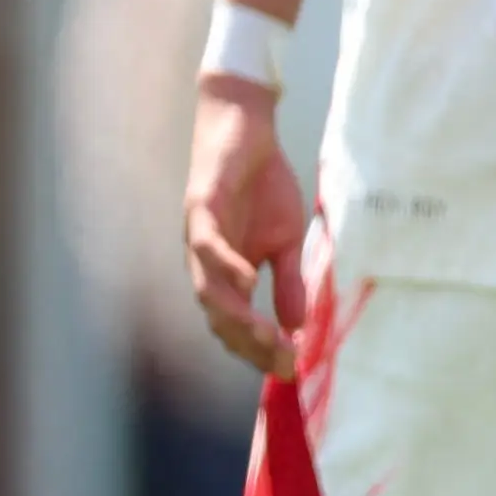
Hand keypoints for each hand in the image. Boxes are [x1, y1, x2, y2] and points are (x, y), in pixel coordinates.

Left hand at [183, 78, 310, 378]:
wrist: (247, 128)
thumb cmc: (263, 181)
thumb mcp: (287, 238)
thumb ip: (288, 280)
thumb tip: (296, 327)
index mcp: (226, 274)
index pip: (237, 324)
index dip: (260, 349)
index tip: (290, 367)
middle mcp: (206, 265)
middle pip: (220, 318)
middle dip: (251, 344)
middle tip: (282, 360)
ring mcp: (199, 239)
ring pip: (209, 292)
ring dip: (237, 317)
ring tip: (267, 336)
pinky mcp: (201, 209)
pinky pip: (206, 247)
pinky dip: (225, 268)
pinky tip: (248, 284)